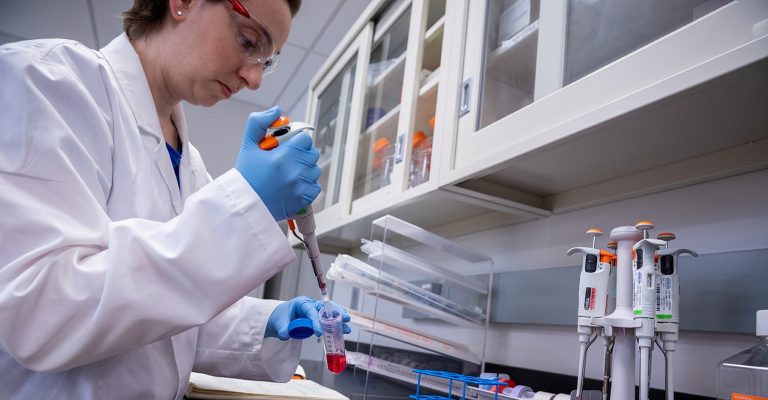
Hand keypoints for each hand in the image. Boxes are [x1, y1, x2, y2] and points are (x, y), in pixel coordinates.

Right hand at [234, 106, 320, 220]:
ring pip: (315, 169)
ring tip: (288, 172)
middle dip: (301, 153)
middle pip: (312, 153)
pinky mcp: (304, 199)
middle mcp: (294, 171)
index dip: (296, 140)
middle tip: (287, 158)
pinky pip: (315, 186)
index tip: (288, 145)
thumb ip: (259, 122)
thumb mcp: (248, 145)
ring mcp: (300, 186)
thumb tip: (277, 110)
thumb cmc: (246, 176)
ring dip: (305, 169)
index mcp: (282, 156)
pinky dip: (307, 185)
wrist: (245, 204)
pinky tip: (292, 184)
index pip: (304, 139)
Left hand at [266, 296, 351, 340]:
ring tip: (347, 327)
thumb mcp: (278, 323)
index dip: (316, 321)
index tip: (319, 332)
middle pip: (325, 308)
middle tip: (345, 319)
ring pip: (330, 313)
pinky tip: (344, 330)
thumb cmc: (281, 317)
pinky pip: (329, 319)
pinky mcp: (318, 318)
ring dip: (339, 319)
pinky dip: (336, 324)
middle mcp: (311, 305)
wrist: (281, 317)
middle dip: (335, 314)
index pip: (310, 311)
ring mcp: (316, 311)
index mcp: (301, 303)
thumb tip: (285, 335)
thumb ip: (282, 329)